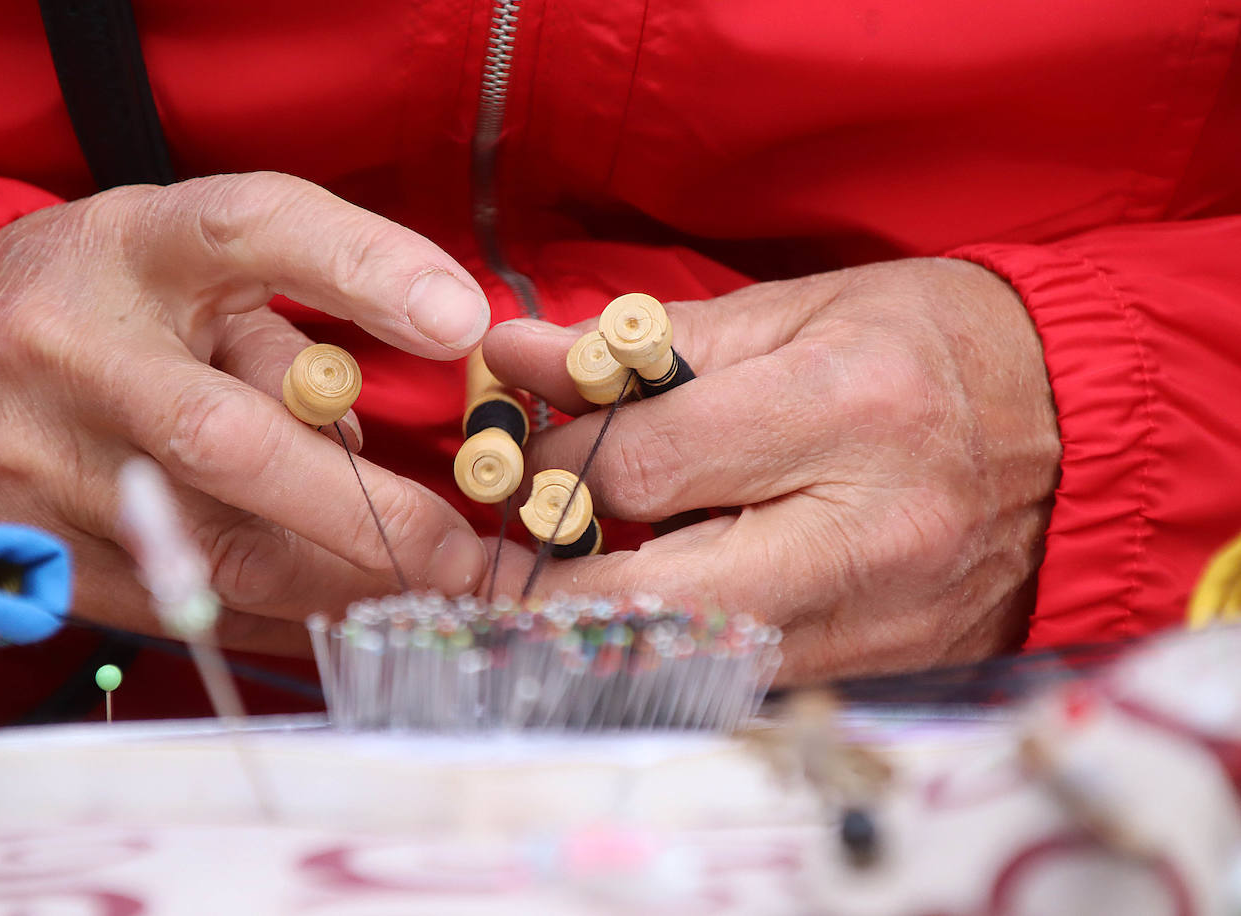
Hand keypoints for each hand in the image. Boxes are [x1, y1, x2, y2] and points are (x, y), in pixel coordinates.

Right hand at [0, 172, 490, 653]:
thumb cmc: (98, 307)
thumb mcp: (179, 270)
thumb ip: (281, 332)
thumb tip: (374, 442)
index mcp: (134, 253)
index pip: (251, 229)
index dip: (362, 267)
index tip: (458, 322)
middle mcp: (75, 352)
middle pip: (228, 437)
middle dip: (361, 509)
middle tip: (460, 554)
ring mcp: (40, 461)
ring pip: (208, 550)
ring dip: (331, 581)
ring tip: (415, 593)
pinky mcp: (34, 551)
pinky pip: (179, 607)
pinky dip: (272, 618)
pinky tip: (334, 614)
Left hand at [481, 259, 1060, 678]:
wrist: (1080, 425)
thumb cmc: (931, 346)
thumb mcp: (799, 312)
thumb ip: (650, 346)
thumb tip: (518, 354)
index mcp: (845, 409)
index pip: (644, 466)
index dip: (557, 463)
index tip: (527, 452)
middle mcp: (867, 530)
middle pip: (655, 592)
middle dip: (554, 580)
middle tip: (510, 553)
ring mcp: (884, 616)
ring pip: (693, 657)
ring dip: (611, 623)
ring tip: (570, 579)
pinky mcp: (892, 666)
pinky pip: (750, 677)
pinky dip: (686, 648)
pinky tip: (660, 608)